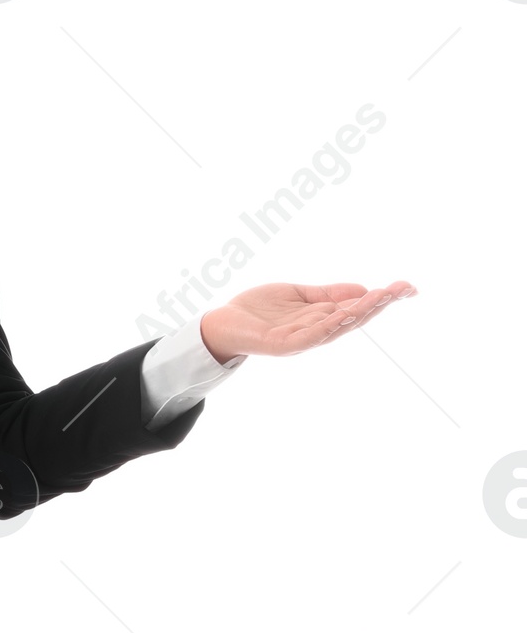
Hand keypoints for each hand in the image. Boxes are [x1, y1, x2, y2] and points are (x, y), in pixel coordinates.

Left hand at [199, 280, 415, 362]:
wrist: (223, 323)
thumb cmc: (259, 310)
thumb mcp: (300, 295)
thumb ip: (329, 294)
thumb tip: (364, 291)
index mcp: (321, 318)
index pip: (357, 308)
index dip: (382, 298)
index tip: (408, 288)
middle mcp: (316, 331)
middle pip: (354, 318)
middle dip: (379, 304)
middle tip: (403, 289)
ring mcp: (301, 339)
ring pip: (337, 327)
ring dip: (359, 313)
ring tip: (381, 297)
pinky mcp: (284, 345)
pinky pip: (310, 336)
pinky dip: (328, 327)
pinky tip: (343, 316)